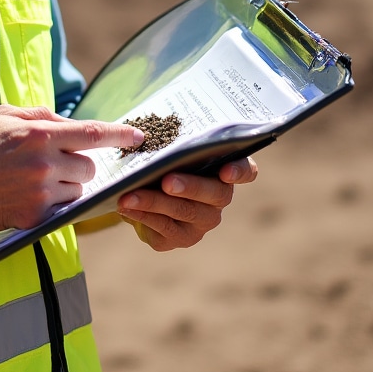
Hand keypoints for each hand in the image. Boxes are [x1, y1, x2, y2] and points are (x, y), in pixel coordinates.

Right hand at [0, 104, 143, 231]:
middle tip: (54, 162)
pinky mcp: (33, 217)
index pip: (92, 133)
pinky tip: (27, 194)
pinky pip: (61, 210)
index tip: (139, 137)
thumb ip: (42, 116)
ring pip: (77, 191)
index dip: (120, 135)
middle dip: (79, 164)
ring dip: (66, 185)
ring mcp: (40, 193)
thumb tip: (70, 123)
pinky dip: (52, 202)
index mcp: (40, 134)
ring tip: (36, 179)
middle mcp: (44, 164)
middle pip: (88, 168)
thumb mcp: (6, 115)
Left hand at [116, 157, 257, 251]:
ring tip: (130, 195)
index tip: (226, 171)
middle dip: (190, 187)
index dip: (240, 171)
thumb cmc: (162, 163)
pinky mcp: (182, 238)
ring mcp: (202, 222)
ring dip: (154, 202)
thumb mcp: (168, 149)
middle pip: (214, 194)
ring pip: (184, 212)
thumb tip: (143, 133)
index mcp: (223, 170)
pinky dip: (143, 215)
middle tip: (167, 181)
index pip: (246, 171)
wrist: (145, 193)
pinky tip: (126, 206)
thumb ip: (170, 144)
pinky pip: (164, 228)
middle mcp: (219, 199)